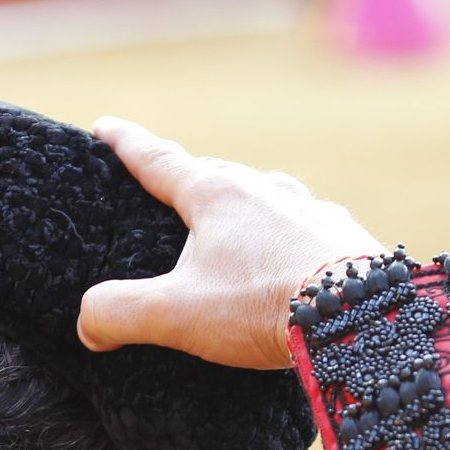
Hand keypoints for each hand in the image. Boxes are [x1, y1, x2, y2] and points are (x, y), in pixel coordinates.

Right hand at [78, 117, 383, 368]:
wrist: (360, 315)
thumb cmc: (262, 305)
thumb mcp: (176, 313)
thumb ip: (120, 312)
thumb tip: (88, 323)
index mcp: (216, 195)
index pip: (158, 160)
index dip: (127, 145)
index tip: (105, 126)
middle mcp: (264, 190)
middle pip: (214, 175)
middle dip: (188, 178)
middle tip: (168, 186)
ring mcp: (309, 210)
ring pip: (265, 197)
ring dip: (244, 206)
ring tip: (234, 229)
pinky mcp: (343, 238)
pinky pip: (304, 227)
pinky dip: (286, 237)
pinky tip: (290, 261)